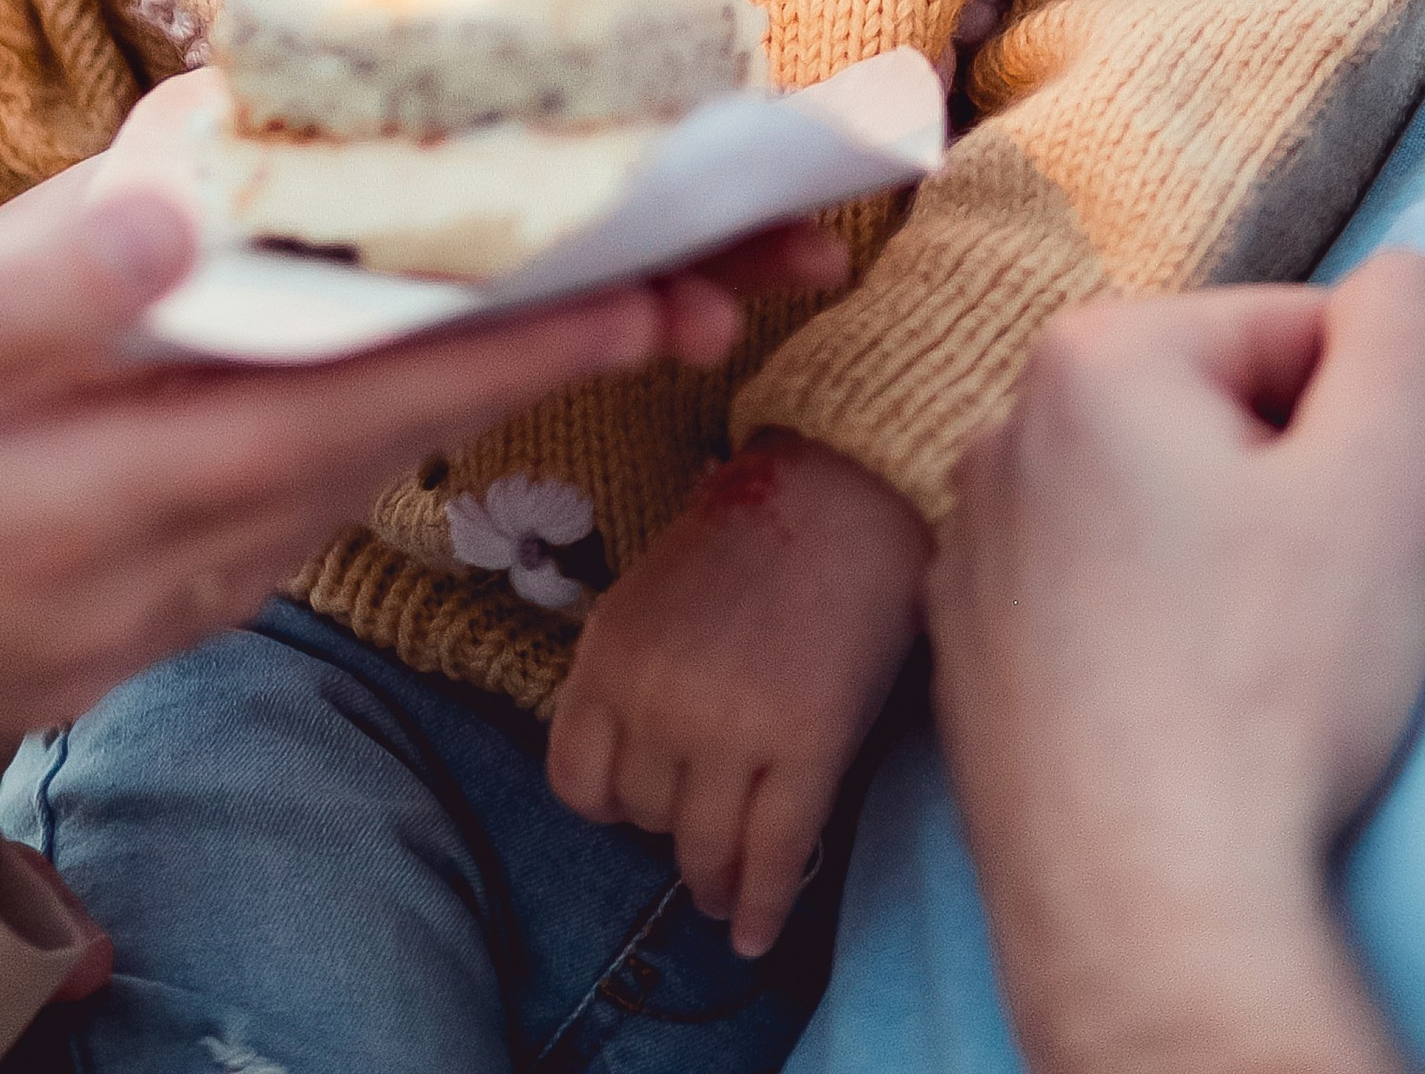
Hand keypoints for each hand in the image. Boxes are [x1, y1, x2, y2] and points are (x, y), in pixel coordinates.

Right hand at [0, 183, 845, 1036]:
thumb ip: (8, 304)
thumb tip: (176, 204)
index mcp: (98, 500)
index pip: (366, 407)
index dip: (532, 341)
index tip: (674, 286)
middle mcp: (139, 576)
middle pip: (388, 448)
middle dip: (550, 355)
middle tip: (696, 276)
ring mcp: (106, 621)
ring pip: (328, 488)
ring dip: (456, 395)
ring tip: (575, 307)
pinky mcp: (66, 638)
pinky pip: (249, 521)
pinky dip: (338, 437)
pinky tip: (339, 383)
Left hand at [548, 431, 927, 958]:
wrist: (847, 490)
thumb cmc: (754, 535)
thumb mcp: (654, 595)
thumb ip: (634, 676)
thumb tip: (639, 772)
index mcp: (611, 654)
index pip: (577, 781)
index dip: (609, 803)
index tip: (635, 809)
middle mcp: (659, 698)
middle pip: (647, 817)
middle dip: (672, 829)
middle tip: (702, 834)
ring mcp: (733, 728)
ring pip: (705, 849)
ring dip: (715, 883)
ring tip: (724, 897)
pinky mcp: (808, 746)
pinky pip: (776, 852)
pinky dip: (765, 906)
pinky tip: (756, 935)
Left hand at [929, 257, 1424, 1073]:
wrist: (1150, 913)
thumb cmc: (1272, 687)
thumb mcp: (1395, 469)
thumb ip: (1415, 321)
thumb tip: (1405, 278)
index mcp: (1094, 353)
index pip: (1297, 335)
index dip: (1359, 437)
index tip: (1350, 541)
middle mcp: (1002, 427)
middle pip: (1219, 419)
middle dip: (1285, 497)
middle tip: (1307, 614)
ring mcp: (973, 548)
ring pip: (1159, 513)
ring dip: (1219, 569)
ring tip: (1247, 673)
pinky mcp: (969, 655)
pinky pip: (1100, 601)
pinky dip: (1152, 639)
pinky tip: (1184, 714)